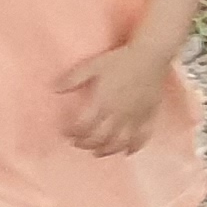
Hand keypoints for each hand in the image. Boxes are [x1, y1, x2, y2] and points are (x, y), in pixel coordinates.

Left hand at [56, 41, 173, 156]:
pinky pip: (142, 137)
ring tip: (98, 151)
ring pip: (120, 142)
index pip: (84, 126)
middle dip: (87, 144)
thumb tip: (54, 88)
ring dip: (107, 150)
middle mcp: (118, 113)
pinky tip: (127, 151)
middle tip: (79, 143)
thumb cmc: (121, 59)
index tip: (67, 133)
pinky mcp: (149, 116)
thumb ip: (74, 78)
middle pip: (100, 138)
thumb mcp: (93, 65)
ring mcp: (135, 117)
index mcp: (103, 102)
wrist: (151, 54)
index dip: (73, 133)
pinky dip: (134, 148)